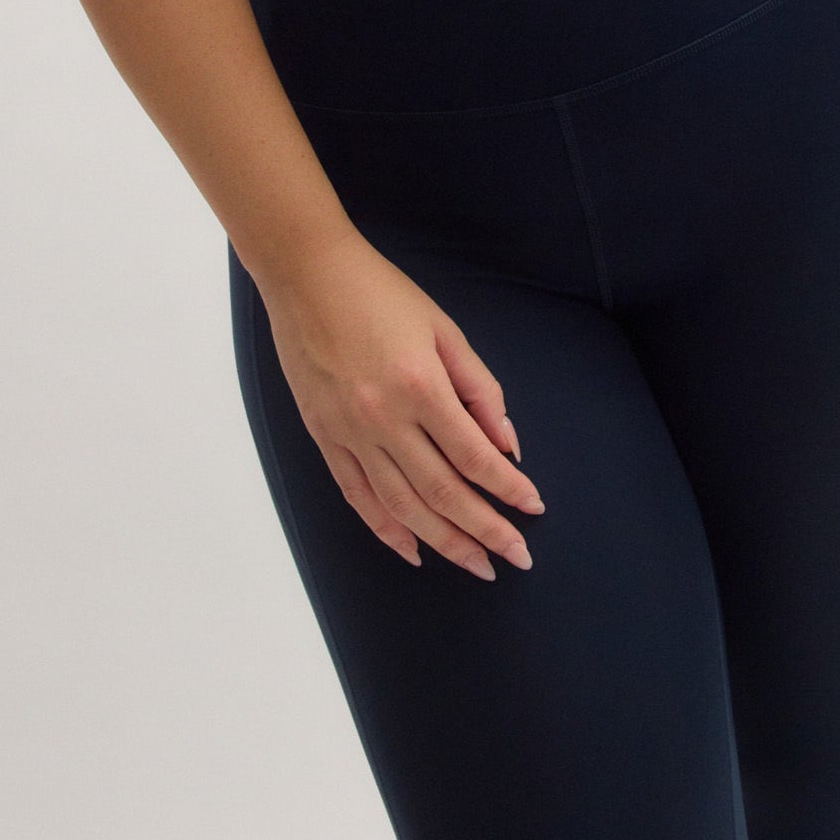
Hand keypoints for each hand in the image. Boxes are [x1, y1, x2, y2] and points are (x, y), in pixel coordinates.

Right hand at [257, 224, 545, 578]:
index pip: (474, 456)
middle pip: (442, 492)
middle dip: (485, 530)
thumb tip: (506, 443)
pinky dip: (386, 530)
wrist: (307, 274)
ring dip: (443, 541)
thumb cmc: (380, 292)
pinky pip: (357, 496)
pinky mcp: (323, 437)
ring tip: (476, 564)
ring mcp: (349, 432)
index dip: (508, 487)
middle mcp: (383, 418)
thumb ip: (480, 387)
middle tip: (516, 558)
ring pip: (402, 505)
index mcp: (420, 386)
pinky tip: (413, 551)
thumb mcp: (443, 328)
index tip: (533, 508)